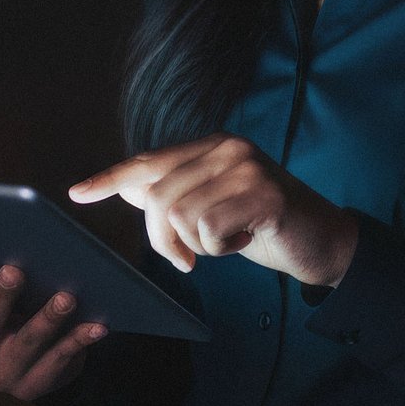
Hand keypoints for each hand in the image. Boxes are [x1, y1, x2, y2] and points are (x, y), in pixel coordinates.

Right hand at [0, 252, 110, 401]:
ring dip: (47, 319)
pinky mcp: (31, 387)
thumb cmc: (8, 312)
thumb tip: (14, 234)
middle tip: (14, 271)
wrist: (28, 364)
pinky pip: (58, 361)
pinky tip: (97, 326)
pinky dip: (78, 341)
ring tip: (65, 298)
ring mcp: (1, 375)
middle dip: (1, 297)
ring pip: (26, 343)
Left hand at [69, 132, 359, 287]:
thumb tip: (127, 185)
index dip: (111, 177)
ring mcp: (247, 168)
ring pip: (180, 215)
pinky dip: (220, 248)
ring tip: (228, 241)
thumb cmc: (265, 226)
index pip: (150, 161)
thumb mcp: (214, 208)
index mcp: (214, 146)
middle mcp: (228, 148)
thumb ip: (176, 193)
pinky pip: (209, 230)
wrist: (326, 242)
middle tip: (190, 259)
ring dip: (197, 244)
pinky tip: (246, 240)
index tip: (79, 194)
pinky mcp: (263, 194)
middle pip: (158, 196)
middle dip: (164, 238)